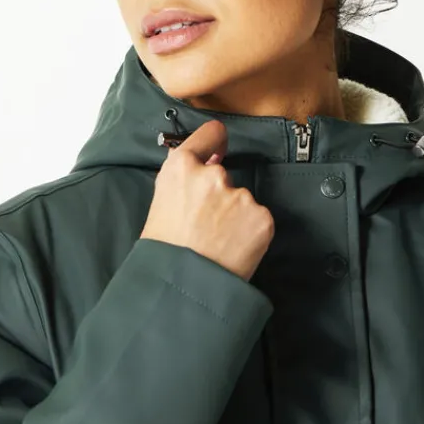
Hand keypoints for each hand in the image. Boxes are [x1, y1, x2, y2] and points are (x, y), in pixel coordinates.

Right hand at [140, 120, 274, 281]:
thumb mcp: (161, 206)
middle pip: (224, 176)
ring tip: (216, 244)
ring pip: (242, 201)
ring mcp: (240, 196)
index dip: (215, 140)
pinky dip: (250, 234)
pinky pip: (258, 220)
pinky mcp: (262, 217)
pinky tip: (232, 250)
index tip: (220, 144)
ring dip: (235, 217)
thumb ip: (183, 181)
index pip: (209, 134)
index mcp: (181, 169)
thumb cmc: (164, 253)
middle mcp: (213, 176)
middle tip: (205, 226)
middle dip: (220, 195)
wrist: (184, 288)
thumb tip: (208, 163)